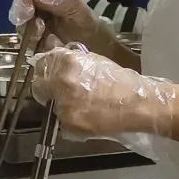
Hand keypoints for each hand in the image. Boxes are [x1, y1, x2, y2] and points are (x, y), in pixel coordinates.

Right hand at [8, 0, 117, 55]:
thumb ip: (56, 0)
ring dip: (29, 32)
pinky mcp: (37, 41)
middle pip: (21, 6)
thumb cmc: (89, 25)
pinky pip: (26, 41)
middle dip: (25, 17)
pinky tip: (43, 45)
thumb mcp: (77, 9)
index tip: (28, 10)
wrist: (97, 48)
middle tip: (38, 28)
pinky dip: (32, 43)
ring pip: (21, 24)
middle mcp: (40, 7)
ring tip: (43, 37)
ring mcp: (37, 24)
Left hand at [32, 47, 174, 140]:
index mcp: (68, 62)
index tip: (49, 74)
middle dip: (48, 88)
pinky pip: (60, 122)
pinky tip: (86, 115)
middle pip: (39, 85)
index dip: (45, 69)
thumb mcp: (93, 61)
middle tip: (62, 92)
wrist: (139, 104)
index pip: (41, 63)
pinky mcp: (69, 124)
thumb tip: (52, 54)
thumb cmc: (120, 80)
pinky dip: (69, 120)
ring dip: (59, 105)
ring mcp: (63, 104)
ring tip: (81, 104)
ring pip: (50, 105)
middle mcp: (62, 82)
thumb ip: (70, 60)